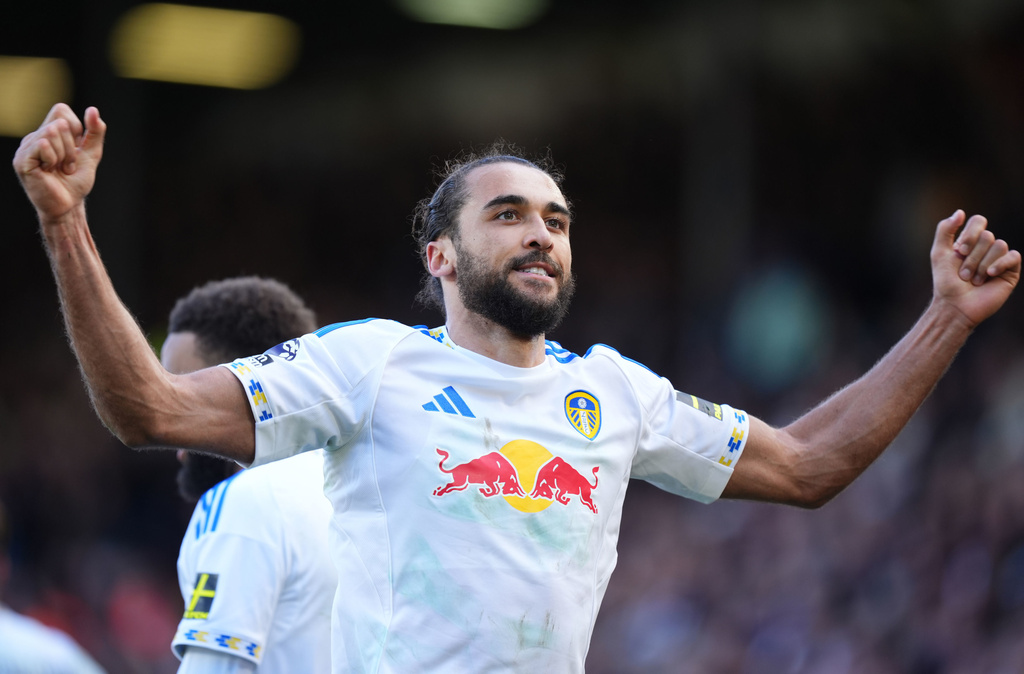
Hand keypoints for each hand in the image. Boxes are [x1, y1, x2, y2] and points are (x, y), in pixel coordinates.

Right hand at [12, 104, 105, 221]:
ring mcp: (26, 147)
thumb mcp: (91, 153)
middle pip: (60, 123)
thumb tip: (93, 110)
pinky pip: (43, 145)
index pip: (61, 110)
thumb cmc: (76, 181)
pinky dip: (54, 159)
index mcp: (48, 132)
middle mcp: (35, 137)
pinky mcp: (22, 159)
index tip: (75, 149)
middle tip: (67, 165)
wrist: (69, 205)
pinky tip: (49, 171)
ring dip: (64, 156)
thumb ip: (95, 132)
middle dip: (71, 147)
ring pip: (52, 133)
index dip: (75, 128)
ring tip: (59, 169)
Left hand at [932, 210, 1020, 326]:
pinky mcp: (1010, 271)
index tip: (959, 252)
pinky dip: (1000, 264)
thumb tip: (960, 212)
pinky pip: (1013, 256)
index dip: (970, 234)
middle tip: (964, 274)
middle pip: (987, 236)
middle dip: (972, 257)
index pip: (979, 221)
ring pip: (999, 245)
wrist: (955, 305)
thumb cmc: (945, 281)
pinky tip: (990, 275)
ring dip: (982, 265)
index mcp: (970, 241)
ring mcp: (999, 259)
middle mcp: (986, 248)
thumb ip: (945, 230)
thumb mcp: (939, 253)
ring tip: (974, 280)